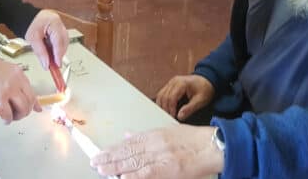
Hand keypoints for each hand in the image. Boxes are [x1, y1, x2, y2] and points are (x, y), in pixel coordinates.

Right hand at [0, 56, 40, 123]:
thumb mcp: (3, 70)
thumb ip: (12, 82)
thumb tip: (17, 94)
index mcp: (18, 73)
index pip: (31, 90)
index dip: (34, 102)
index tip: (36, 108)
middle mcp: (16, 81)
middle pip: (29, 101)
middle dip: (26, 111)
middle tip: (19, 114)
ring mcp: (9, 90)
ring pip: (23, 108)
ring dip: (18, 116)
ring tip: (11, 117)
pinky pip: (8, 114)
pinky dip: (7, 119)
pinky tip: (4, 119)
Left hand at [24, 9, 68, 69]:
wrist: (22, 16)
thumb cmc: (27, 23)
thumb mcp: (33, 39)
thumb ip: (41, 53)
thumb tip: (47, 64)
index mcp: (54, 22)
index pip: (59, 42)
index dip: (59, 55)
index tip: (58, 64)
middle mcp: (58, 22)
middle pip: (63, 42)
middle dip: (59, 54)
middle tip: (55, 65)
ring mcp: (58, 24)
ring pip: (63, 41)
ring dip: (58, 51)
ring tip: (52, 59)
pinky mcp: (56, 27)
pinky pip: (59, 39)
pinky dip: (56, 47)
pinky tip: (51, 52)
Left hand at [91, 125, 223, 178]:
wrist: (212, 146)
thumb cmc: (194, 140)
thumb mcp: (168, 132)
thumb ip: (146, 135)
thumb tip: (127, 135)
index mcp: (154, 135)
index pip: (128, 143)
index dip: (113, 149)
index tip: (101, 154)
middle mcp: (154, 144)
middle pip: (128, 152)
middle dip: (110, 158)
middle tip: (95, 162)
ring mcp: (161, 156)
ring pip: (134, 162)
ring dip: (116, 167)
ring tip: (102, 170)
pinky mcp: (168, 169)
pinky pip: (147, 173)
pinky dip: (134, 175)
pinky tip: (122, 176)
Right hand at [156, 74, 214, 120]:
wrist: (207, 80)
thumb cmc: (205, 89)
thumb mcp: (200, 101)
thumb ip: (190, 108)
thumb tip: (179, 116)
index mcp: (182, 83)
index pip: (171, 97)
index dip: (171, 109)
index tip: (173, 117)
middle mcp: (174, 81)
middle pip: (164, 96)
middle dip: (165, 108)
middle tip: (169, 118)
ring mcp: (171, 82)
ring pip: (160, 94)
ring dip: (162, 105)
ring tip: (167, 115)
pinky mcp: (170, 85)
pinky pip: (162, 93)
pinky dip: (163, 102)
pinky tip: (166, 109)